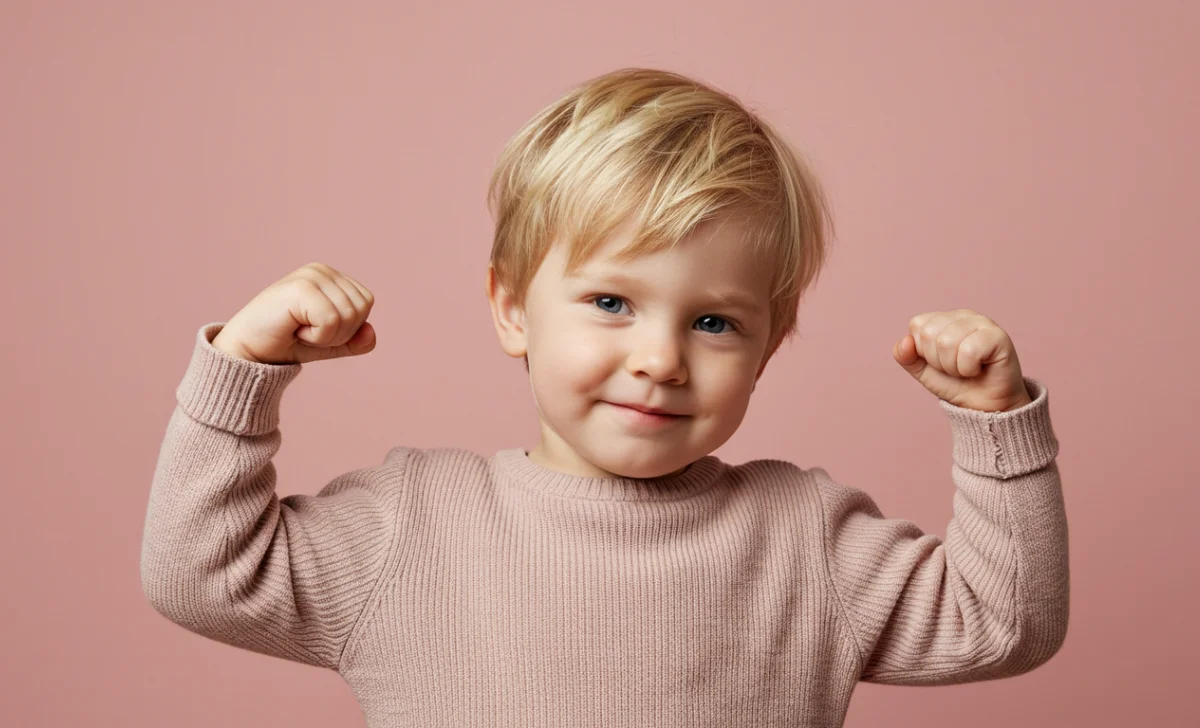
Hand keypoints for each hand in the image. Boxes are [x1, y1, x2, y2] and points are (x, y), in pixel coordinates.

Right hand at [211, 262, 376, 364]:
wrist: (248, 351)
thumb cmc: (286, 343)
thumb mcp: (329, 343)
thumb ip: (355, 339)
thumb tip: (371, 333)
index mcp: (330, 275)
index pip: (366, 302)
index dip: (348, 327)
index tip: (316, 328)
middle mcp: (321, 270)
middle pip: (362, 309)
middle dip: (339, 333)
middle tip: (306, 331)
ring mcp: (310, 276)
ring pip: (349, 316)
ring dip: (326, 336)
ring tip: (299, 329)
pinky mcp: (301, 288)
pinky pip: (332, 322)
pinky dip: (316, 337)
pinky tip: (293, 329)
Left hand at [892, 309, 1032, 411]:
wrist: (983, 406)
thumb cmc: (955, 384)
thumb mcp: (923, 371)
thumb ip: (906, 356)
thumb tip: (904, 341)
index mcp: (944, 319)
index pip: (917, 325)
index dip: (923, 352)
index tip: (940, 362)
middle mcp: (963, 315)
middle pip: (929, 333)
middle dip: (937, 361)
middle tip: (955, 368)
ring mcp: (982, 322)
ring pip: (947, 341)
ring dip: (953, 366)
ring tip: (967, 369)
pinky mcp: (998, 336)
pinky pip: (969, 350)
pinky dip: (968, 368)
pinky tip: (979, 369)